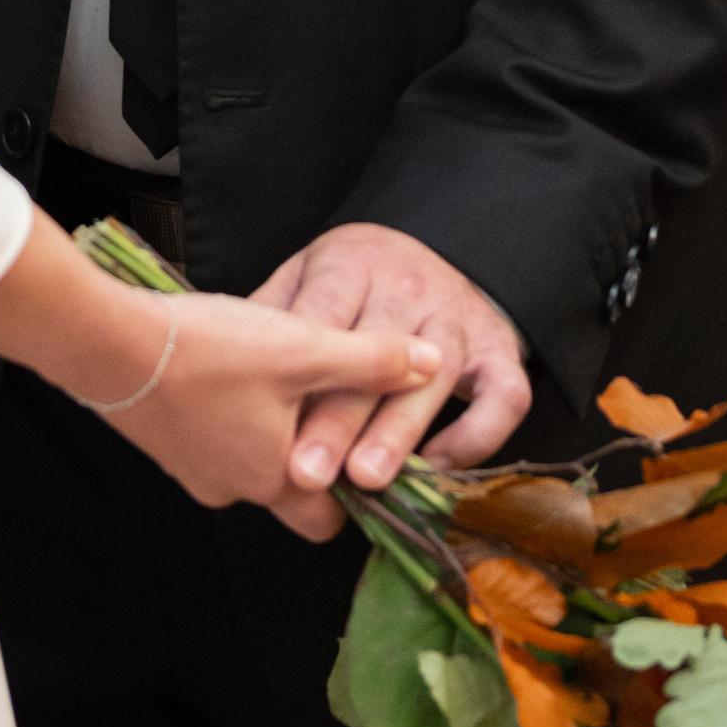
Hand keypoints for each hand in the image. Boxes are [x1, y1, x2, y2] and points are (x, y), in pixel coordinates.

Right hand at [0, 213, 431, 541]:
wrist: (107, 345)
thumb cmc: (209, 352)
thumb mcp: (303, 348)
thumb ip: (371, 360)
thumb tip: (430, 363)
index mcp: (276, 480)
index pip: (331, 519)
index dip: (355, 487)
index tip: (369, 445)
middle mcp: (233, 489)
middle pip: (291, 492)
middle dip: (312, 456)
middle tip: (327, 407)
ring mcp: (192, 471)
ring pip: (249, 464)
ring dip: (269, 432)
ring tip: (279, 378)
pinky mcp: (164, 444)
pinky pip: (212, 443)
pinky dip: (229, 417)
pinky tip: (230, 371)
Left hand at [248, 222, 530, 497]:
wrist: (440, 246)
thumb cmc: (356, 276)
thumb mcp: (306, 273)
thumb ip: (273, 314)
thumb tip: (220, 360)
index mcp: (353, 263)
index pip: (326, 319)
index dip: (305, 378)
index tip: (276, 428)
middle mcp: (412, 286)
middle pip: (378, 353)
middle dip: (343, 419)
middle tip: (310, 473)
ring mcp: (460, 317)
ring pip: (438, 375)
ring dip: (400, 431)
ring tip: (368, 479)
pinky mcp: (501, 348)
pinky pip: (506, 395)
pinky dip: (477, 435)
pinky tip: (437, 469)